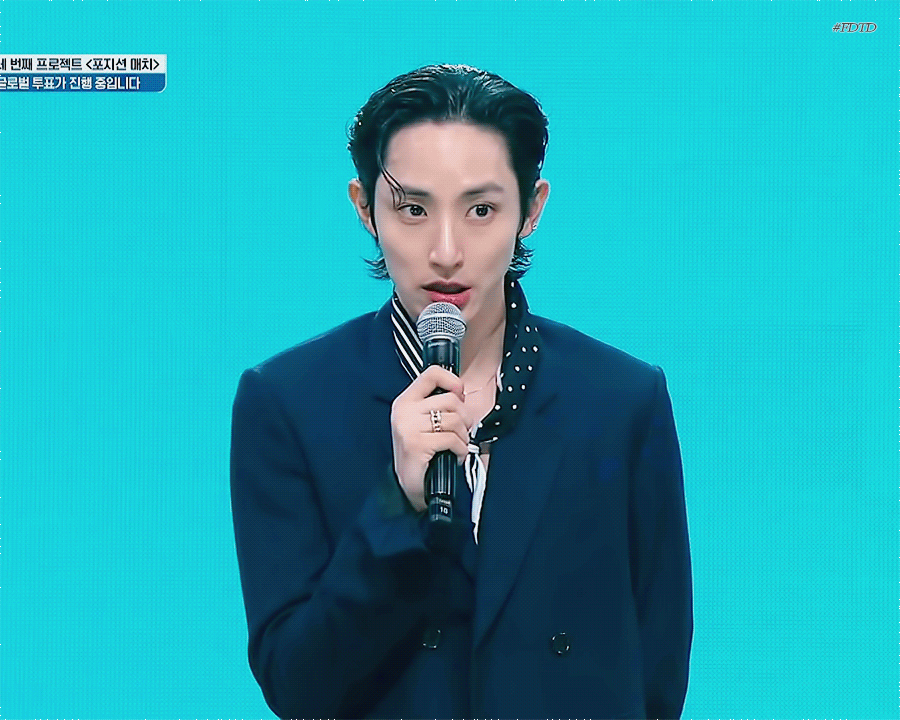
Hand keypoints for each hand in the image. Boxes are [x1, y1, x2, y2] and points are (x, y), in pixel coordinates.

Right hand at [390, 365, 472, 512]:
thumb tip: (462, 393)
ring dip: (463, 436)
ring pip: (454, 420)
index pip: (431, 374)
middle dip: (464, 418)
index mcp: (405, 401)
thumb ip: (437, 405)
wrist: (408, 486)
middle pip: (450, 399)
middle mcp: (404, 411)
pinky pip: (452, 439)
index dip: (452, 381)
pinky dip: (461, 449)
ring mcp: (409, 427)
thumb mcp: (423, 423)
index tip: (460, 394)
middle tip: (461, 431)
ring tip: (456, 446)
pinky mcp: (417, 444)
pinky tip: (455, 456)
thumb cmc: (420, 454)